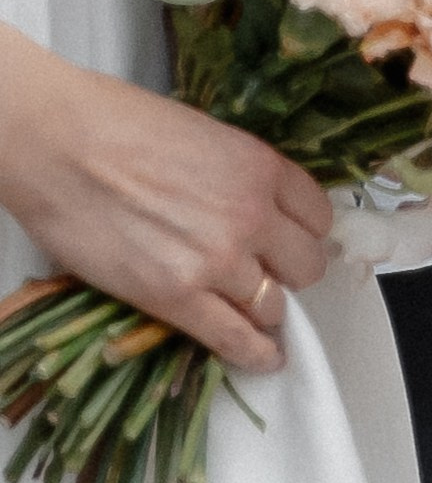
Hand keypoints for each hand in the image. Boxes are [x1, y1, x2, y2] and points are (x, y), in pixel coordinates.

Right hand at [0, 30, 333, 372]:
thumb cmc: (123, 125)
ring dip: (265, 308)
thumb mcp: (208, 136)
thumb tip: (257, 205)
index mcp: (261, 167)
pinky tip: (263, 357)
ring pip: (273, 305)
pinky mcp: (176, 299)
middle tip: (270, 271)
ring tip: (251, 308)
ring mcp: (217, 261)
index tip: (294, 239)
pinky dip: (253, 353)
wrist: (62, 146)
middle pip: (306, 264)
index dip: (306, 231)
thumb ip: (242, 176)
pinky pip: (234, 339)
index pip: (318, 214)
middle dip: (292, 271)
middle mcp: (251, 215)